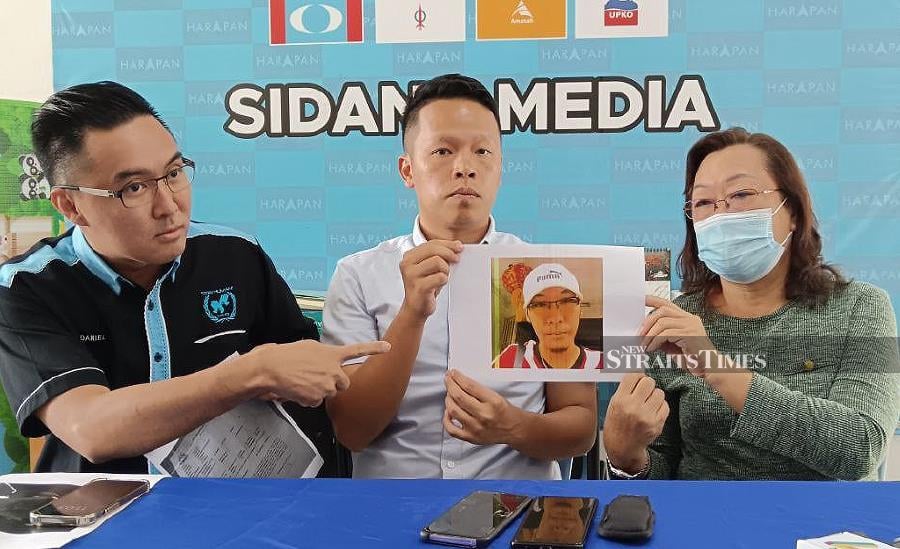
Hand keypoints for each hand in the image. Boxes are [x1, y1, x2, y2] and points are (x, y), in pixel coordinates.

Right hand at [253, 340, 390, 406]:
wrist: (271, 367)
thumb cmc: (287, 355)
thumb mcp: (310, 348)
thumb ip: (325, 355)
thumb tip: (327, 362)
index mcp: (332, 354)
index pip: (358, 350)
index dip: (374, 349)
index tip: (389, 348)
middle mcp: (333, 370)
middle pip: (344, 382)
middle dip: (335, 383)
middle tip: (318, 377)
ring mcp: (326, 385)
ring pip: (330, 393)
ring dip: (321, 390)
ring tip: (304, 381)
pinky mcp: (317, 398)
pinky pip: (316, 402)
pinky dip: (308, 398)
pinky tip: (298, 389)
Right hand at [399, 240, 462, 318]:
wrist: (417, 307)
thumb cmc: (425, 285)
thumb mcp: (430, 266)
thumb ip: (438, 254)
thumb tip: (457, 245)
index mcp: (409, 256)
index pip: (431, 243)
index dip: (447, 244)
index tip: (459, 247)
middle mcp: (407, 264)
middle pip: (434, 250)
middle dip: (449, 254)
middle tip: (456, 260)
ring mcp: (411, 275)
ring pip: (438, 262)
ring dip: (446, 269)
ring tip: (443, 276)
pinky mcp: (419, 287)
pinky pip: (440, 277)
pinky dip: (444, 280)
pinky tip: (440, 284)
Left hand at [443, 369, 522, 445]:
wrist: (515, 429)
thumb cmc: (505, 410)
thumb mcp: (496, 395)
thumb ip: (478, 390)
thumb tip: (459, 381)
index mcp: (493, 402)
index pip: (469, 386)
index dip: (457, 377)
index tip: (453, 373)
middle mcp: (484, 415)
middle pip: (459, 397)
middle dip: (450, 385)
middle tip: (447, 379)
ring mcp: (476, 428)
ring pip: (453, 410)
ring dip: (448, 399)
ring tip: (450, 394)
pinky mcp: (471, 437)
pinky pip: (451, 429)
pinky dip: (446, 419)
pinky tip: (449, 411)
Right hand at [603, 373, 668, 473]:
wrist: (622, 447)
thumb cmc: (616, 425)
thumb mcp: (614, 404)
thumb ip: (625, 390)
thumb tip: (639, 375)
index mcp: (620, 400)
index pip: (633, 376)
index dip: (637, 376)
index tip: (638, 379)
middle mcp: (633, 407)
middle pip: (648, 382)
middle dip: (647, 384)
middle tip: (645, 390)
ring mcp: (646, 416)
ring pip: (659, 393)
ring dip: (655, 395)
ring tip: (648, 402)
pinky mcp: (657, 424)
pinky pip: (665, 405)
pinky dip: (660, 406)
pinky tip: (653, 411)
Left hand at [641, 295, 715, 374]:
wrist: (707, 368)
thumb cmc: (689, 357)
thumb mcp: (671, 343)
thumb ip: (660, 334)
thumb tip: (642, 331)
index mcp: (685, 317)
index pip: (667, 303)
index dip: (653, 300)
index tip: (640, 299)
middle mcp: (689, 318)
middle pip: (663, 310)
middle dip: (647, 322)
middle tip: (638, 335)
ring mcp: (691, 325)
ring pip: (663, 322)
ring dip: (649, 334)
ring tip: (643, 345)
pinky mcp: (691, 334)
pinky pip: (667, 334)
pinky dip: (655, 341)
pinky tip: (651, 349)